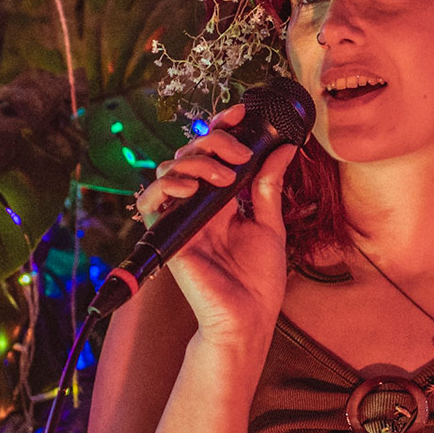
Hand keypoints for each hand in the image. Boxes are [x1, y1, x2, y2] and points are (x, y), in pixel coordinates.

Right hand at [131, 104, 296, 352]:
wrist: (249, 318)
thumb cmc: (258, 279)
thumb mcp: (270, 224)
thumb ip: (269, 186)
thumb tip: (283, 148)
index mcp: (221, 200)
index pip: (211, 153)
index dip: (220, 129)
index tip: (240, 114)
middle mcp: (198, 206)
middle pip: (189, 154)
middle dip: (213, 142)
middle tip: (239, 155)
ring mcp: (181, 219)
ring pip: (168, 169)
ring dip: (195, 162)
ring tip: (223, 176)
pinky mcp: (169, 236)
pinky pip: (151, 200)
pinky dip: (167, 186)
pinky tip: (192, 188)